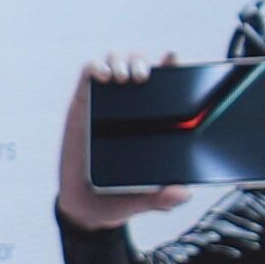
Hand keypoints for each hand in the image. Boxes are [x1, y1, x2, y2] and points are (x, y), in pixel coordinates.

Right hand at [55, 54, 190, 230]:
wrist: (86, 206)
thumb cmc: (121, 195)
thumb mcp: (147, 198)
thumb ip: (164, 198)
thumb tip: (182, 194)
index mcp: (151, 119)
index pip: (166, 83)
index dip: (170, 65)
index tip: (173, 57)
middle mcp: (129, 106)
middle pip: (138, 64)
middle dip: (140, 61)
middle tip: (142, 77)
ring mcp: (105, 102)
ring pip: (114, 62)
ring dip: (119, 60)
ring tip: (123, 77)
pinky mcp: (82, 105)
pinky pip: (88, 76)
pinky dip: (95, 68)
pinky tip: (102, 76)